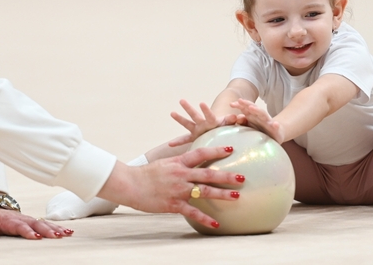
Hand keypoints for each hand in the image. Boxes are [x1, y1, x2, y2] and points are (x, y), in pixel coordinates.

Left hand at [0, 208, 72, 239]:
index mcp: (9, 221)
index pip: (20, 226)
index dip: (28, 231)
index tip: (36, 237)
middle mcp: (22, 219)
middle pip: (36, 224)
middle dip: (47, 230)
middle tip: (56, 237)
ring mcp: (29, 219)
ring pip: (44, 223)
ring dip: (55, 228)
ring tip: (67, 234)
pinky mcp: (33, 221)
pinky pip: (47, 224)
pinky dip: (58, 227)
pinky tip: (68, 232)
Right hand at [99, 146, 244, 229]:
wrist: (130, 184)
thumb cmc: (147, 174)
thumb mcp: (165, 163)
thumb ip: (180, 162)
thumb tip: (193, 160)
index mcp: (178, 162)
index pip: (201, 153)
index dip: (216, 150)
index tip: (231, 148)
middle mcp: (181, 175)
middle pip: (208, 174)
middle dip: (226, 175)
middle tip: (242, 176)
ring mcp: (178, 190)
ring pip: (204, 191)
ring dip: (222, 194)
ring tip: (237, 196)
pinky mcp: (173, 204)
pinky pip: (193, 212)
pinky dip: (205, 218)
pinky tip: (216, 223)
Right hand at [168, 99, 243, 146]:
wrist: (221, 131)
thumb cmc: (227, 128)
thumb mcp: (230, 124)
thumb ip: (233, 120)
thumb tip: (239, 117)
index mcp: (212, 121)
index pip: (209, 115)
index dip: (205, 110)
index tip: (201, 103)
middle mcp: (203, 123)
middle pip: (195, 115)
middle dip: (188, 108)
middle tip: (181, 100)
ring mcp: (197, 129)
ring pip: (187, 123)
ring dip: (180, 119)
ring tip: (172, 113)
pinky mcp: (195, 136)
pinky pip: (185, 139)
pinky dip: (178, 142)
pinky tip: (170, 145)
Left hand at [230, 98, 284, 143]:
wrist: (277, 133)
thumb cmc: (261, 129)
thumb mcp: (249, 125)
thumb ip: (241, 121)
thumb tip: (228, 119)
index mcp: (254, 116)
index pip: (246, 108)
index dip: (239, 105)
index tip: (231, 104)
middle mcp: (261, 117)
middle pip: (254, 109)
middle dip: (247, 104)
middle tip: (240, 101)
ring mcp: (269, 122)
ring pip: (264, 115)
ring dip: (258, 111)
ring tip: (252, 108)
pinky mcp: (276, 130)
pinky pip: (276, 128)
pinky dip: (276, 126)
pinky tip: (275, 124)